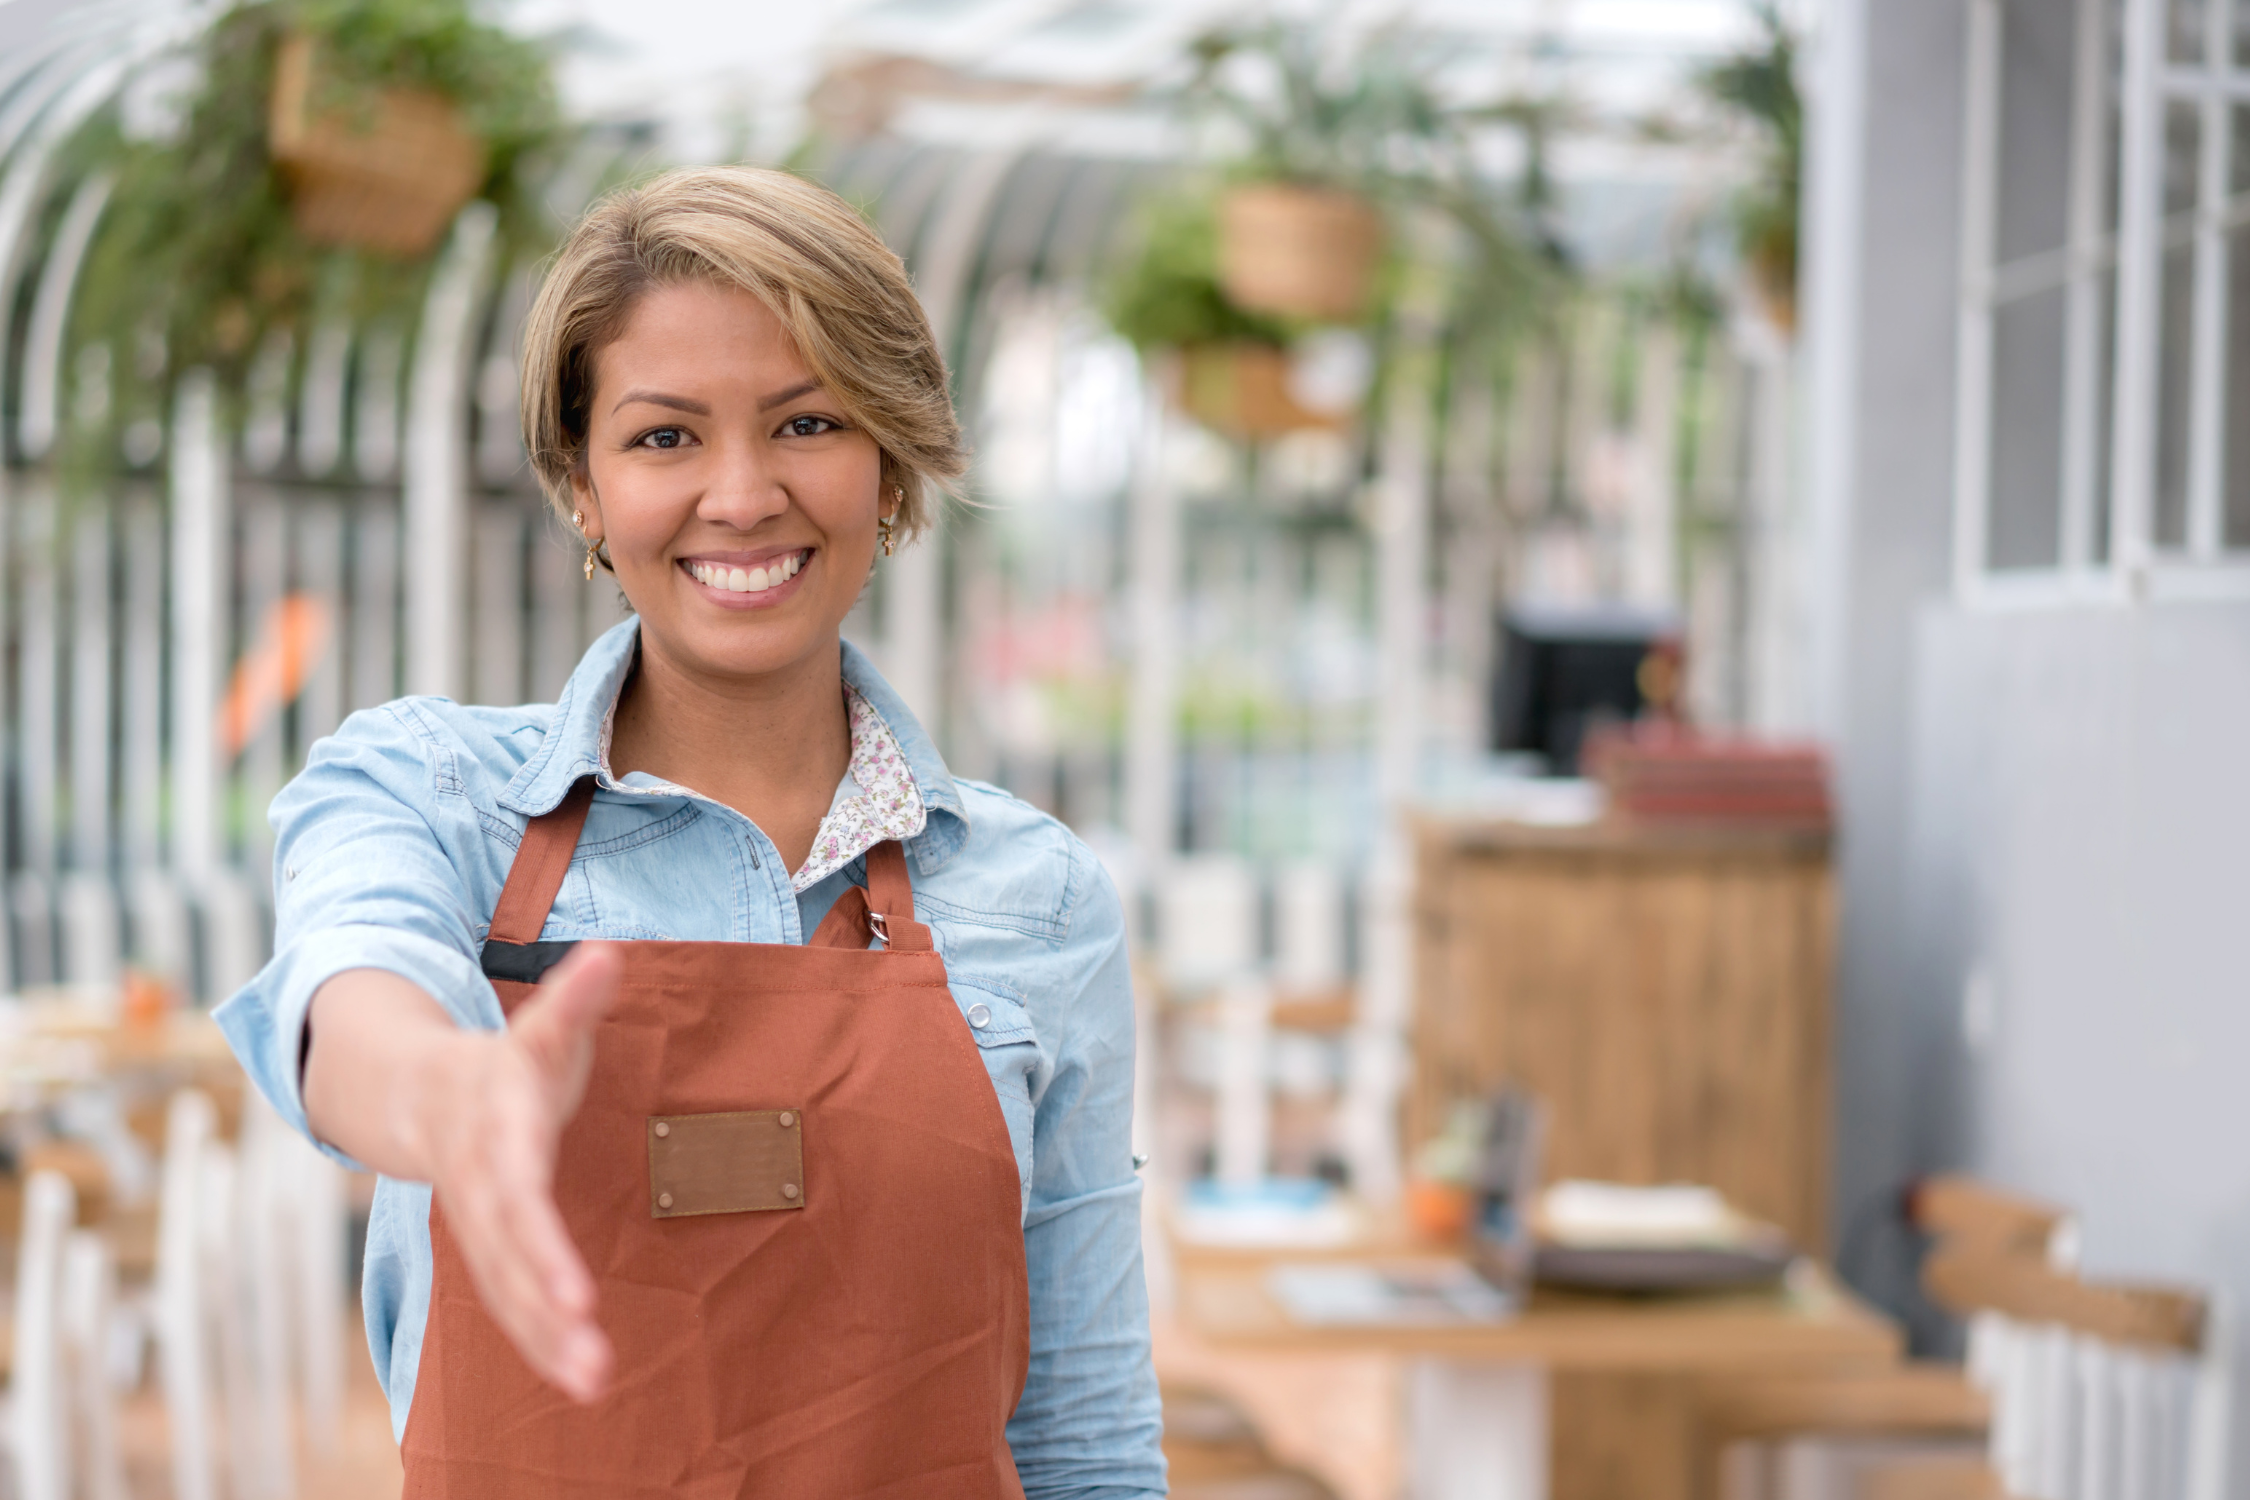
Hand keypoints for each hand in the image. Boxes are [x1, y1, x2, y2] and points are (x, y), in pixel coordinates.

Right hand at [419, 943, 622, 1401]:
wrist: (423, 1091)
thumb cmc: (505, 1060)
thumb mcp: (543, 1026)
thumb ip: (576, 998)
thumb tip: (606, 954)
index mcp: (497, 1131)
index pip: (519, 1194)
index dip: (540, 1243)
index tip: (574, 1291)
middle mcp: (483, 1186)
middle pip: (509, 1254)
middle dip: (546, 1306)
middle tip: (590, 1354)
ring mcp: (481, 1223)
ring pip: (507, 1289)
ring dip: (547, 1340)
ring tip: (594, 1381)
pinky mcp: (492, 1249)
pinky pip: (511, 1302)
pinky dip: (541, 1340)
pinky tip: (579, 1376)